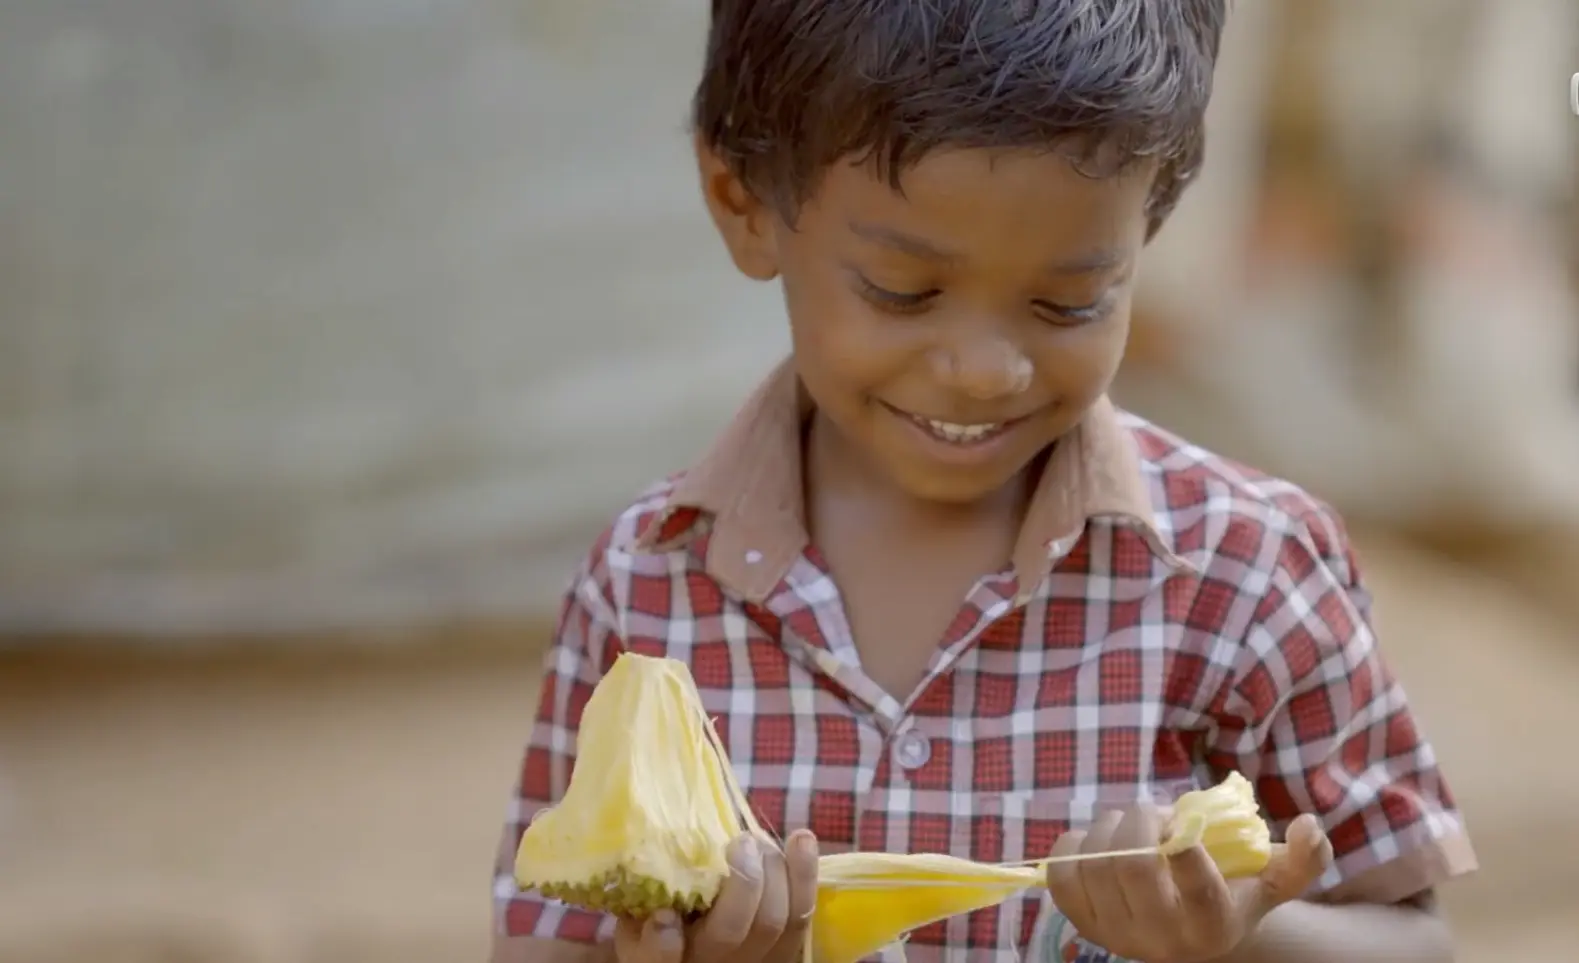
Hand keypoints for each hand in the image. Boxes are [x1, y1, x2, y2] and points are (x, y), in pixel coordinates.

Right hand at [614, 830, 818, 962]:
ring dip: (774, 869)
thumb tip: (661, 900)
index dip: (662, 944)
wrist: (709, 951)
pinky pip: (803, 914)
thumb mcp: (636, 923)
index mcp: (669, 958)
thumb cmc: (663, 923)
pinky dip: (804, 872)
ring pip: (775, 920)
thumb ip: (639, 909)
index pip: (658, 961)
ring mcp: (753, 960)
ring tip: (757, 842)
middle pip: (731, 930)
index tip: (664, 915)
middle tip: (739, 843)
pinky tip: (800, 838)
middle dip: (743, 879)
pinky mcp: (785, 949)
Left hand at [1045, 806, 1331, 962]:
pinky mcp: (1080, 921)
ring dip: (1110, 827)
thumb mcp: (1277, 879)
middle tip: (1155, 813)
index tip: (1184, 825)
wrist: (1190, 933)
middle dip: (1141, 820)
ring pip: (1095, 861)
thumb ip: (1306, 856)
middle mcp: (1160, 940)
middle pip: (1132, 864)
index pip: (1197, 891)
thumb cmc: (1236, 894)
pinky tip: (1099, 840)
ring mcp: (1114, 934)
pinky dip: (1075, 842)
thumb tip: (1309, 825)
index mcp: (1212, 927)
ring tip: (1132, 827)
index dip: (1185, 849)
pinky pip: (1060, 871)